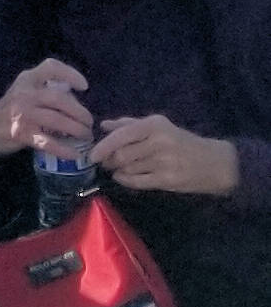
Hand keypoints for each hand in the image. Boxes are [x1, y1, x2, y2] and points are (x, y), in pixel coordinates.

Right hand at [0, 56, 92, 157]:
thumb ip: (46, 89)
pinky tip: (74, 154)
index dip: (70, 74)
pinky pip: (47, 142)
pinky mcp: (22, 134)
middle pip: (59, 98)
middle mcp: (25, 93)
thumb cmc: (15, 106)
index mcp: (28, 79)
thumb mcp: (26, 89)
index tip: (84, 87)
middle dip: (79, 112)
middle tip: (89, 122)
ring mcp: (23, 114)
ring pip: (56, 120)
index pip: (50, 67)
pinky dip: (63, 149)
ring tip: (86, 136)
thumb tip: (76, 100)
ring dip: (76, 129)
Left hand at [92, 115, 238, 195]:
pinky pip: (137, 181)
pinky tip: (123, 177)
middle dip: (109, 160)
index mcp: (154, 125)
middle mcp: (158, 142)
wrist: (214, 163)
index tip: (92, 154)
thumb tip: (103, 125)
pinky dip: (125, 180)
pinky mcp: (167, 180)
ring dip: (117, 170)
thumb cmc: (182, 142)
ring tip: (117, 168)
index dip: (103, 146)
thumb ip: (129, 124)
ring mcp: (163, 162)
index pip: (122, 135)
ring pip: (128, 168)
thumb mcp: (158, 126)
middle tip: (105, 162)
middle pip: (122, 154)